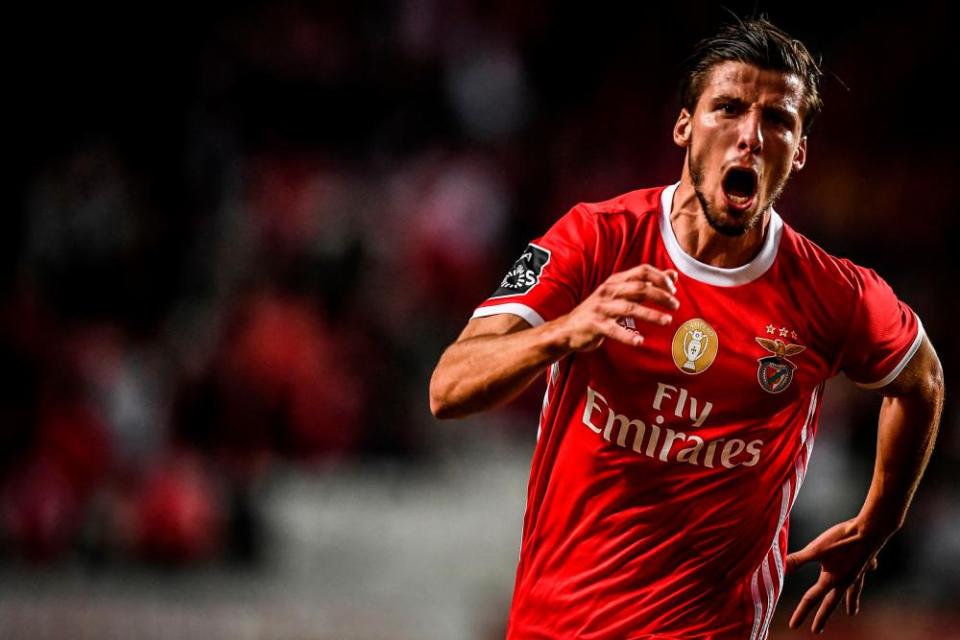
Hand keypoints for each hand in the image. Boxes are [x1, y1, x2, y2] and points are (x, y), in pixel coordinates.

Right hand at [558, 264, 679, 351]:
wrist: (568, 329)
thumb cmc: (600, 311)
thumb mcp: (622, 294)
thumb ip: (646, 285)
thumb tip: (673, 275)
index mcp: (616, 281)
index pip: (642, 271)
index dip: (660, 278)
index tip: (673, 290)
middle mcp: (609, 291)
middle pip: (639, 288)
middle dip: (660, 295)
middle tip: (676, 306)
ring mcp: (601, 308)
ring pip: (630, 308)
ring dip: (651, 314)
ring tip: (667, 321)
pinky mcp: (595, 325)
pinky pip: (614, 330)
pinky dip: (628, 336)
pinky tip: (640, 341)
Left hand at [786, 519, 882, 633]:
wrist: (871, 529)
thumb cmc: (842, 539)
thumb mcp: (816, 549)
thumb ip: (798, 560)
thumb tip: (781, 567)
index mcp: (832, 580)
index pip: (812, 599)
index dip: (801, 612)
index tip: (794, 626)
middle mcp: (846, 580)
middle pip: (831, 602)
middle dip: (822, 617)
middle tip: (816, 631)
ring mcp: (857, 572)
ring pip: (852, 591)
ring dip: (851, 602)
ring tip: (852, 613)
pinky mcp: (865, 561)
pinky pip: (864, 572)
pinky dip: (865, 573)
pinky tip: (871, 569)